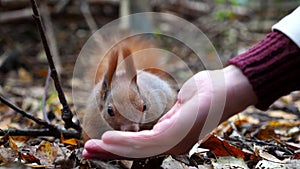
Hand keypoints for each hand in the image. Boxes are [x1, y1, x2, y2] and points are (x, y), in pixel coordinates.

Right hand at [82, 65, 256, 158]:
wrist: (223, 91)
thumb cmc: (201, 100)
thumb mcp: (177, 113)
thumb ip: (162, 123)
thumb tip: (149, 127)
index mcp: (169, 143)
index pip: (139, 151)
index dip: (117, 152)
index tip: (98, 149)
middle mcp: (170, 147)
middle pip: (134, 155)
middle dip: (108, 155)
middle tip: (86, 153)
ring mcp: (172, 142)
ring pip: (135, 150)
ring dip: (110, 149)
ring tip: (90, 147)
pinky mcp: (174, 133)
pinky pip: (145, 141)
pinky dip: (124, 142)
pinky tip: (108, 139)